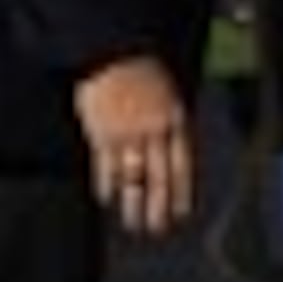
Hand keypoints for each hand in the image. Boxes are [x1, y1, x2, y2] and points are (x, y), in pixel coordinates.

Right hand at [74, 57, 193, 237]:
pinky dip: (106, 185)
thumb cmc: (143, 70)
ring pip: (132, 179)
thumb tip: (174, 157)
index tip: (182, 214)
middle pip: (158, 178)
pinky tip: (107, 199)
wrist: (114, 51)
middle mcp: (153, 131)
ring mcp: (126, 134)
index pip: (182, 166)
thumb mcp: (170, 95)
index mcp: (175, 119)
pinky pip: (105, 167)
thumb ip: (172, 126)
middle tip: (157, 230)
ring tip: (132, 224)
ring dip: (132, 204)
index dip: (182, 193)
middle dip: (158, 208)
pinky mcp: (100, 133)